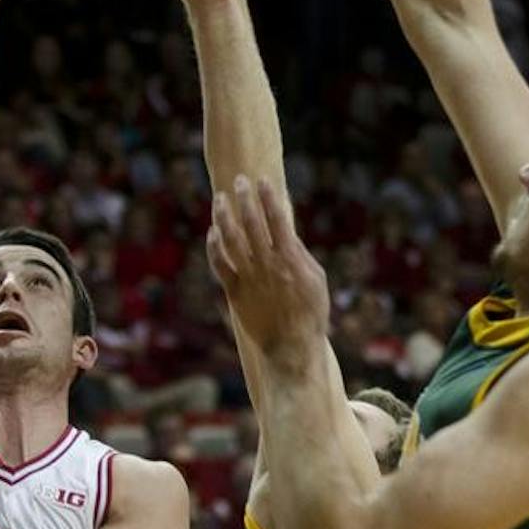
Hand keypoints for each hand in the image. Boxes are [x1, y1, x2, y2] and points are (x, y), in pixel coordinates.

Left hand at [207, 175, 330, 357]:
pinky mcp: (234, 292)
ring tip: (220, 199)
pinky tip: (212, 232)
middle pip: (252, 224)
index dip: (268, 197)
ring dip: (224, 217)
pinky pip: (219, 265)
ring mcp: (249, 279)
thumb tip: (287, 229)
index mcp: (289, 259)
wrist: (291, 347)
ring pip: (231, 240)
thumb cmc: (310, 313)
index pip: (277, 219)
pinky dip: (214, 247)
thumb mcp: (316, 279)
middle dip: (245, 199)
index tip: (262, 180)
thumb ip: (300, 253)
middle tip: (239, 180)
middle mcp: (267, 265)